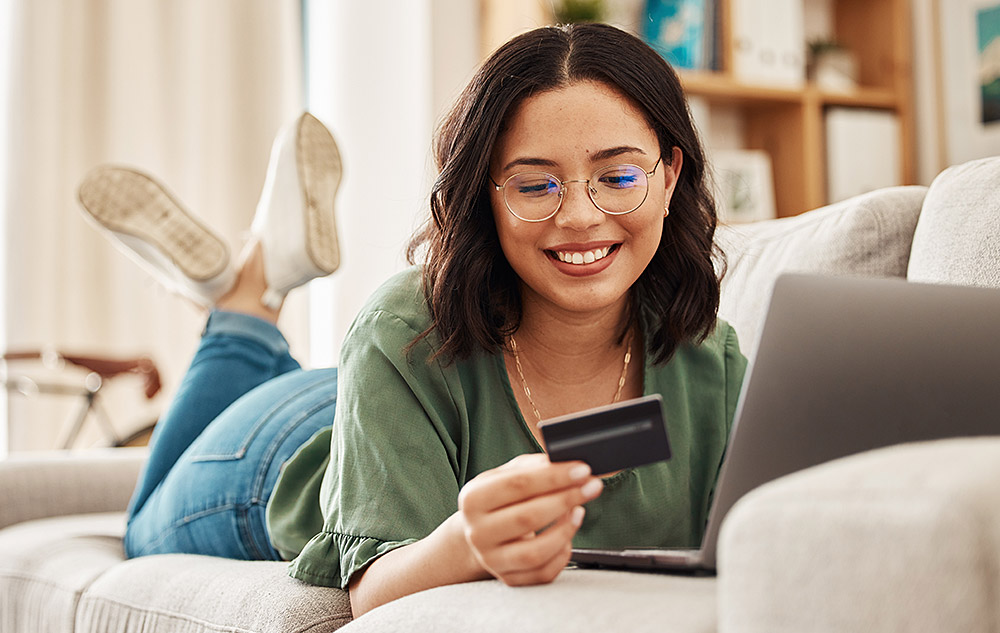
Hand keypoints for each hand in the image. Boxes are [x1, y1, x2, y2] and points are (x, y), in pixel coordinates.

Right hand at [457, 453, 602, 585]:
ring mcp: (491, 559)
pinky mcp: (509, 578)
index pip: (517, 485)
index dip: (554, 477)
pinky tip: (568, 535)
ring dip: (566, 530)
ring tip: (579, 511)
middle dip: (566, 499)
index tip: (581, 470)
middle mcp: (477, 532)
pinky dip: (562, 553)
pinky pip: (543, 573)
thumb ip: (533, 466)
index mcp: (473, 499)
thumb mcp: (506, 475)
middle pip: (527, 517)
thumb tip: (562, 463)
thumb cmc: (498, 499)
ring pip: (535, 552)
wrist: (480, 531)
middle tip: (591, 487)